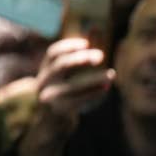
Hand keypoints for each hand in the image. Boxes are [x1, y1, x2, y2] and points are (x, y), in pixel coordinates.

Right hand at [18, 37, 111, 155]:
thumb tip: (94, 31)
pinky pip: (80, 100)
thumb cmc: (63, 96)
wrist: (51, 125)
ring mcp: (49, 97)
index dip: (68, 45)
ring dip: (94, 78)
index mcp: (44, 71)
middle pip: (61, 65)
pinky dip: (94, 93)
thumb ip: (77, 58)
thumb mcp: (63, 78)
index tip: (86, 43)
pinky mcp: (59, 110)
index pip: (52, 53)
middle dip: (81, 59)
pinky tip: (106, 87)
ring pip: (73, 85)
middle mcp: (43, 82)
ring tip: (112, 74)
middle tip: (101, 56)